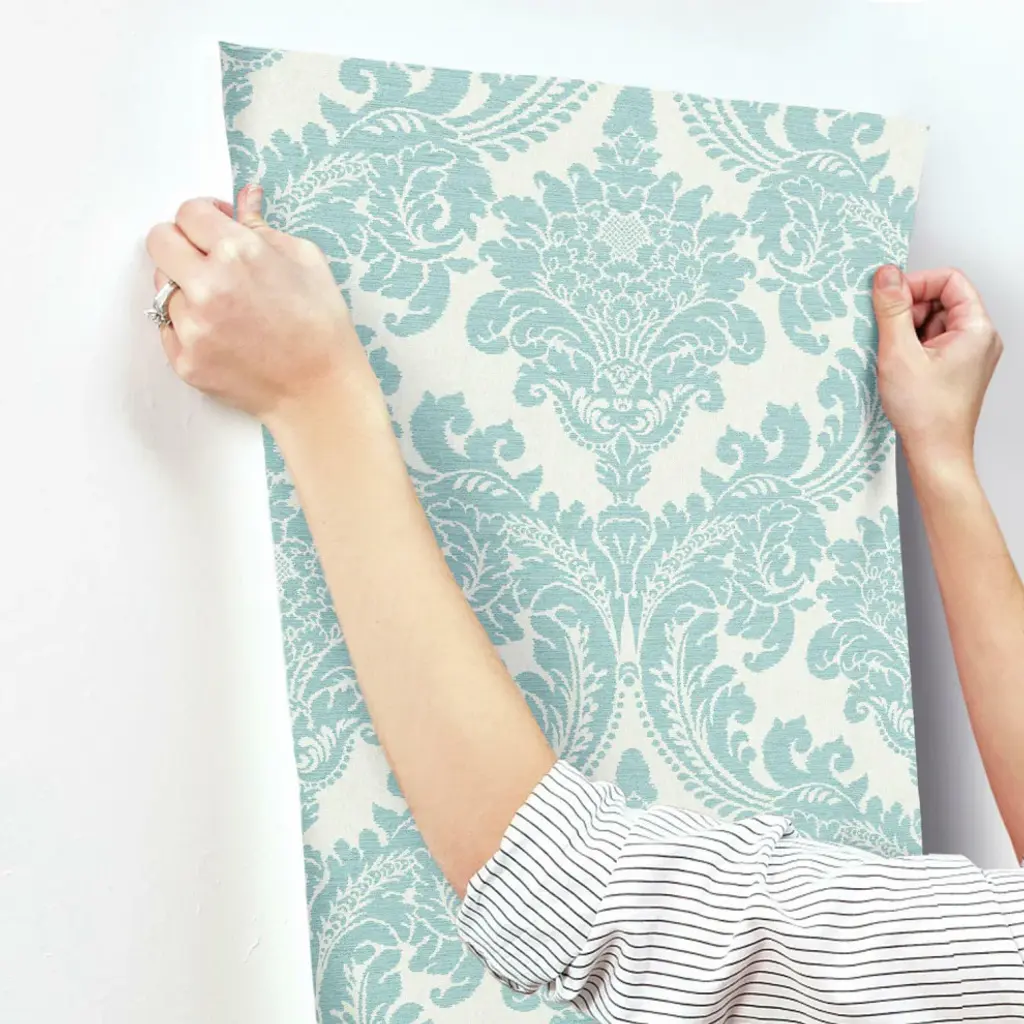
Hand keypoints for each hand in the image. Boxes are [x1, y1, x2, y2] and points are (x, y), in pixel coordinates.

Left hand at [145, 186, 376, 427]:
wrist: (321, 391)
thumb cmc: (322, 326)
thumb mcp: (306, 261)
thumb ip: (263, 226)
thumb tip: (245, 196)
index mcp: (238, 253)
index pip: (188, 213)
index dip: (204, 217)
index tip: (215, 229)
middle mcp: (207, 286)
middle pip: (159, 241)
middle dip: (181, 243)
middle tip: (206, 260)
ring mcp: (192, 327)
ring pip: (163, 288)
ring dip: (186, 289)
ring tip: (224, 307)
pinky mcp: (185, 360)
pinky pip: (169, 328)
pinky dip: (189, 326)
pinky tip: (224, 335)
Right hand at [872, 265, 1002, 474]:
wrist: (936, 454)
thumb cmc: (926, 414)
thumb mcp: (899, 353)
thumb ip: (892, 310)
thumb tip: (886, 275)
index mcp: (976, 329)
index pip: (950, 281)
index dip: (917, 283)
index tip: (889, 297)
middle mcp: (979, 339)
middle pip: (941, 300)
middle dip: (909, 309)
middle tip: (887, 330)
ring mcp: (968, 355)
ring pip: (934, 322)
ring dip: (907, 330)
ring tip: (893, 354)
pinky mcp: (955, 369)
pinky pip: (932, 342)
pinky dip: (911, 347)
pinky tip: (897, 365)